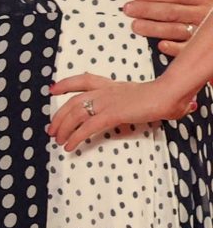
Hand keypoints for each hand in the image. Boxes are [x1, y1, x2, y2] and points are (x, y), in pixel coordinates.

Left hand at [47, 71, 197, 151]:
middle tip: (51, 129)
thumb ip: (142, 102)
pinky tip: (70, 146)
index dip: (66, 84)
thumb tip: (175, 108)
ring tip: (58, 141)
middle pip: (73, 102)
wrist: (170, 94)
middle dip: (59, 116)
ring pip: (76, 115)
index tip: (53, 89)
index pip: (83, 80)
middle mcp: (105, 92)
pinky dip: (75, 138)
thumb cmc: (165, 97)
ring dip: (63, 129)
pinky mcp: (111, 114)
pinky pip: (87, 128)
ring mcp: (107, 102)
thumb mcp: (144, 97)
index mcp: (111, 85)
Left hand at [122, 0, 212, 50]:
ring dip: (154, 29)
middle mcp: (204, 12)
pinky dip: (175, 47)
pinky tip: (160, 45)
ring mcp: (203, 30)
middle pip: (173, 12)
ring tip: (135, 25)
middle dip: (148, 11)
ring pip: (176, 29)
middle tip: (128, 9)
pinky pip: (187, 47)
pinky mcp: (201, 45)